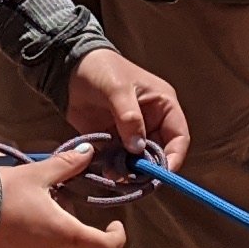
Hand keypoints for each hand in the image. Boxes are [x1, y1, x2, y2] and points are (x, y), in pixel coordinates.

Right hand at [0, 147, 128, 247]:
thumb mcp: (35, 174)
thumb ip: (66, 165)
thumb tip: (89, 153)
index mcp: (65, 235)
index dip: (115, 237)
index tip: (113, 226)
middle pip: (69, 243)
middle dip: (62, 225)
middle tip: (41, 205)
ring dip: (41, 240)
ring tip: (17, 219)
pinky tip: (4, 237)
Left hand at [64, 47, 188, 175]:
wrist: (69, 69)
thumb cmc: (102, 70)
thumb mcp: (118, 89)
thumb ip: (129, 118)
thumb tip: (138, 147)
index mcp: (163, 105)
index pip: (179, 136)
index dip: (175, 156)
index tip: (162, 174)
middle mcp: (152, 122)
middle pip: (160, 154)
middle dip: (149, 168)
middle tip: (134, 178)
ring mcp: (132, 133)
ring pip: (139, 161)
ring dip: (130, 171)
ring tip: (115, 175)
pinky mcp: (114, 140)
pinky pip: (119, 161)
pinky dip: (115, 169)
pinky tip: (105, 171)